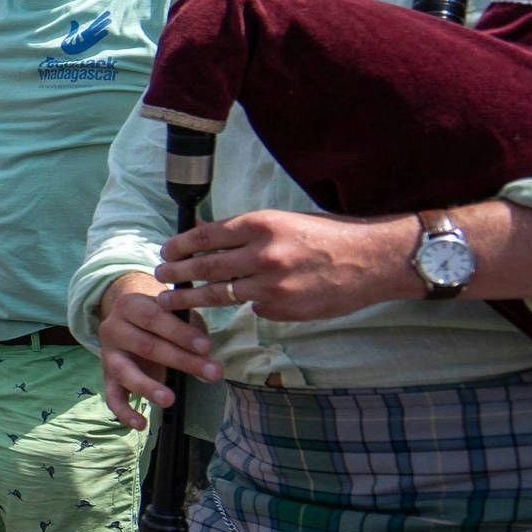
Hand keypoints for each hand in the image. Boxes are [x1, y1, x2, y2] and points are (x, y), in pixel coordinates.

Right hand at [96, 271, 212, 428]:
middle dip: (182, 361)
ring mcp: (107, 355)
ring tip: (169, 399)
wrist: (126, 318)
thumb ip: (187, 324)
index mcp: (129, 305)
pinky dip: (124, 413)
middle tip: (213, 373)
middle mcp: (113, 328)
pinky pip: (112, 397)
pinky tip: (141, 424)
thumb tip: (207, 352)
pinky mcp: (106, 377)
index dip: (181, 333)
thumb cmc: (157, 316)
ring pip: (126, 373)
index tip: (207, 347)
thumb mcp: (170, 309)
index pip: (155, 318)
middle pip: (146, 346)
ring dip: (149, 387)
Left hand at [154, 208, 418, 322]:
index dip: (180, 246)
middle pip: (205, 267)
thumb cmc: (326, 236)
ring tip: (171, 301)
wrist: (372, 260)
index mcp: (261, 225)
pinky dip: (248, 305)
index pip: (206, 236)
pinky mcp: (282, 309)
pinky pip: (254, 308)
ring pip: (220, 294)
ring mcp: (272, 286)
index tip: (165, 253)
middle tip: (159, 279)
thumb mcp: (283, 222)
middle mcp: (262, 255)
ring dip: (191, 298)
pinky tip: (249, 302)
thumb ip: (245, 231)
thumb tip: (204, 235)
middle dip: (177, 274)